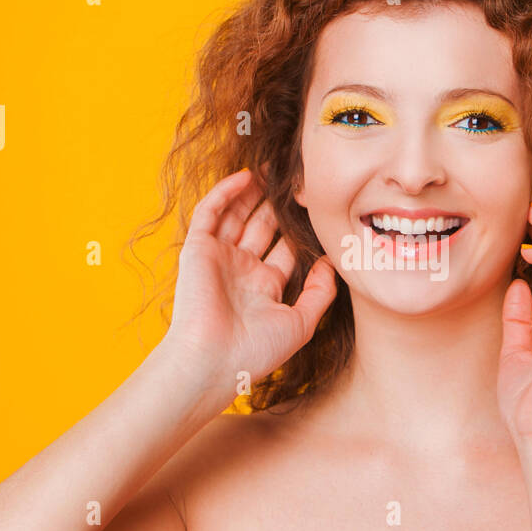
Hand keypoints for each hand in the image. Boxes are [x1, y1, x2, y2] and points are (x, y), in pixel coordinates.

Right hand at [161, 168, 336, 387]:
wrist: (212, 361)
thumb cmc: (256, 351)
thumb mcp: (301, 323)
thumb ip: (320, 293)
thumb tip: (333, 263)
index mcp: (264, 287)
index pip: (285, 248)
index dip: (300, 227)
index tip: (319, 205)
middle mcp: (242, 270)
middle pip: (262, 226)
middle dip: (277, 203)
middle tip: (296, 177)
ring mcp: (219, 258)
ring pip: (237, 215)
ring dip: (252, 192)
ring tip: (272, 168)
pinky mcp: (198, 250)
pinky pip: (210, 213)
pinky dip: (226, 193)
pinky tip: (246, 177)